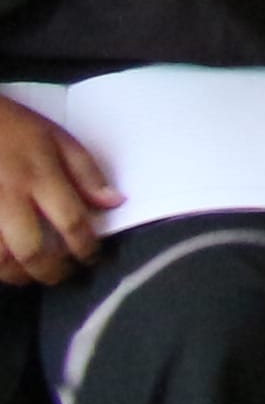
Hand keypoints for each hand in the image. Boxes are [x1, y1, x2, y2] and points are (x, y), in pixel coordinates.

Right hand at [0, 97, 117, 283]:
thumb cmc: (13, 127)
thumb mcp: (58, 138)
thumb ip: (86, 172)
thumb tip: (114, 202)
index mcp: (40, 176)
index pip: (71, 221)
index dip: (85, 247)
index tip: (91, 257)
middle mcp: (9, 197)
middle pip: (30, 249)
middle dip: (50, 271)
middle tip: (62, 275)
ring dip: (16, 275)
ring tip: (30, 276)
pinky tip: (4, 265)